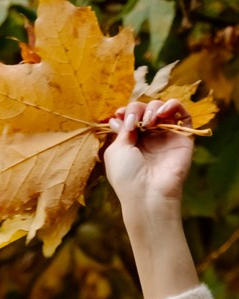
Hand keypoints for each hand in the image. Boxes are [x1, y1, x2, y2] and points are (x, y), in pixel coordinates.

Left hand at [104, 97, 193, 215]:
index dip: (127, 111)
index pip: (131, 116)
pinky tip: (163, 113)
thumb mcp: (115, 151)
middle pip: (146, 109)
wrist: (147, 194)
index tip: (120, 114)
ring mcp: (166, 137)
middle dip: (138, 109)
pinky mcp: (182, 137)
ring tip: (149, 123)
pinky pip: (182, 113)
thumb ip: (121, 130)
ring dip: (154, 108)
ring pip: (162, 108)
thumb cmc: (126, 176)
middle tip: (136, 122)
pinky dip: (173, 105)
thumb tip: (121, 116)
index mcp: (131, 142)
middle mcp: (149, 138)